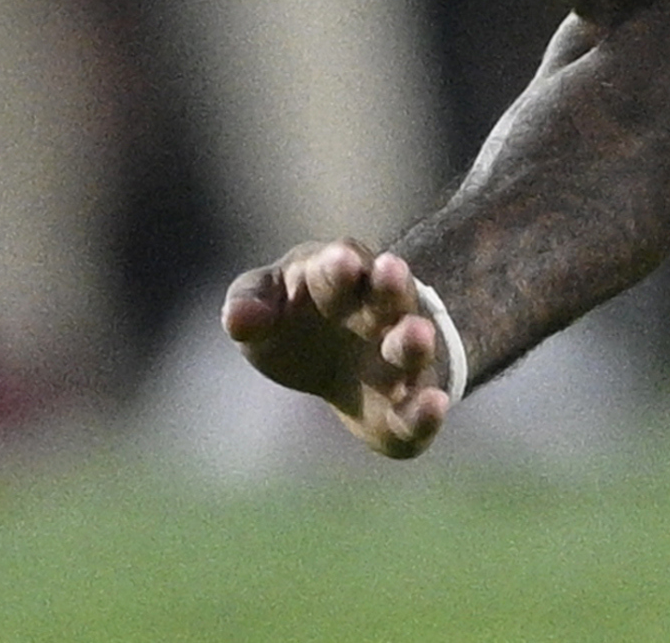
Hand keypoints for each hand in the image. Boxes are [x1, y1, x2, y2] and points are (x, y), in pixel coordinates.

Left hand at [219, 239, 454, 458]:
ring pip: (412, 347)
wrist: (344, 361)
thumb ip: (248, 303)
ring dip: (414, 340)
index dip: (338, 263)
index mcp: (340, 278)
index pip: (340, 262)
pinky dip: (427, 410)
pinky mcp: (404, 410)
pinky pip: (420, 412)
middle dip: (390, 284)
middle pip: (390, 294)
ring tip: (417, 335)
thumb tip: (237, 319)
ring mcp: (398, 360)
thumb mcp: (265, 304)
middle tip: (390, 270)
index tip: (339, 258)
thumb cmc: (297, 320)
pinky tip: (433, 405)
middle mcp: (380, 312)